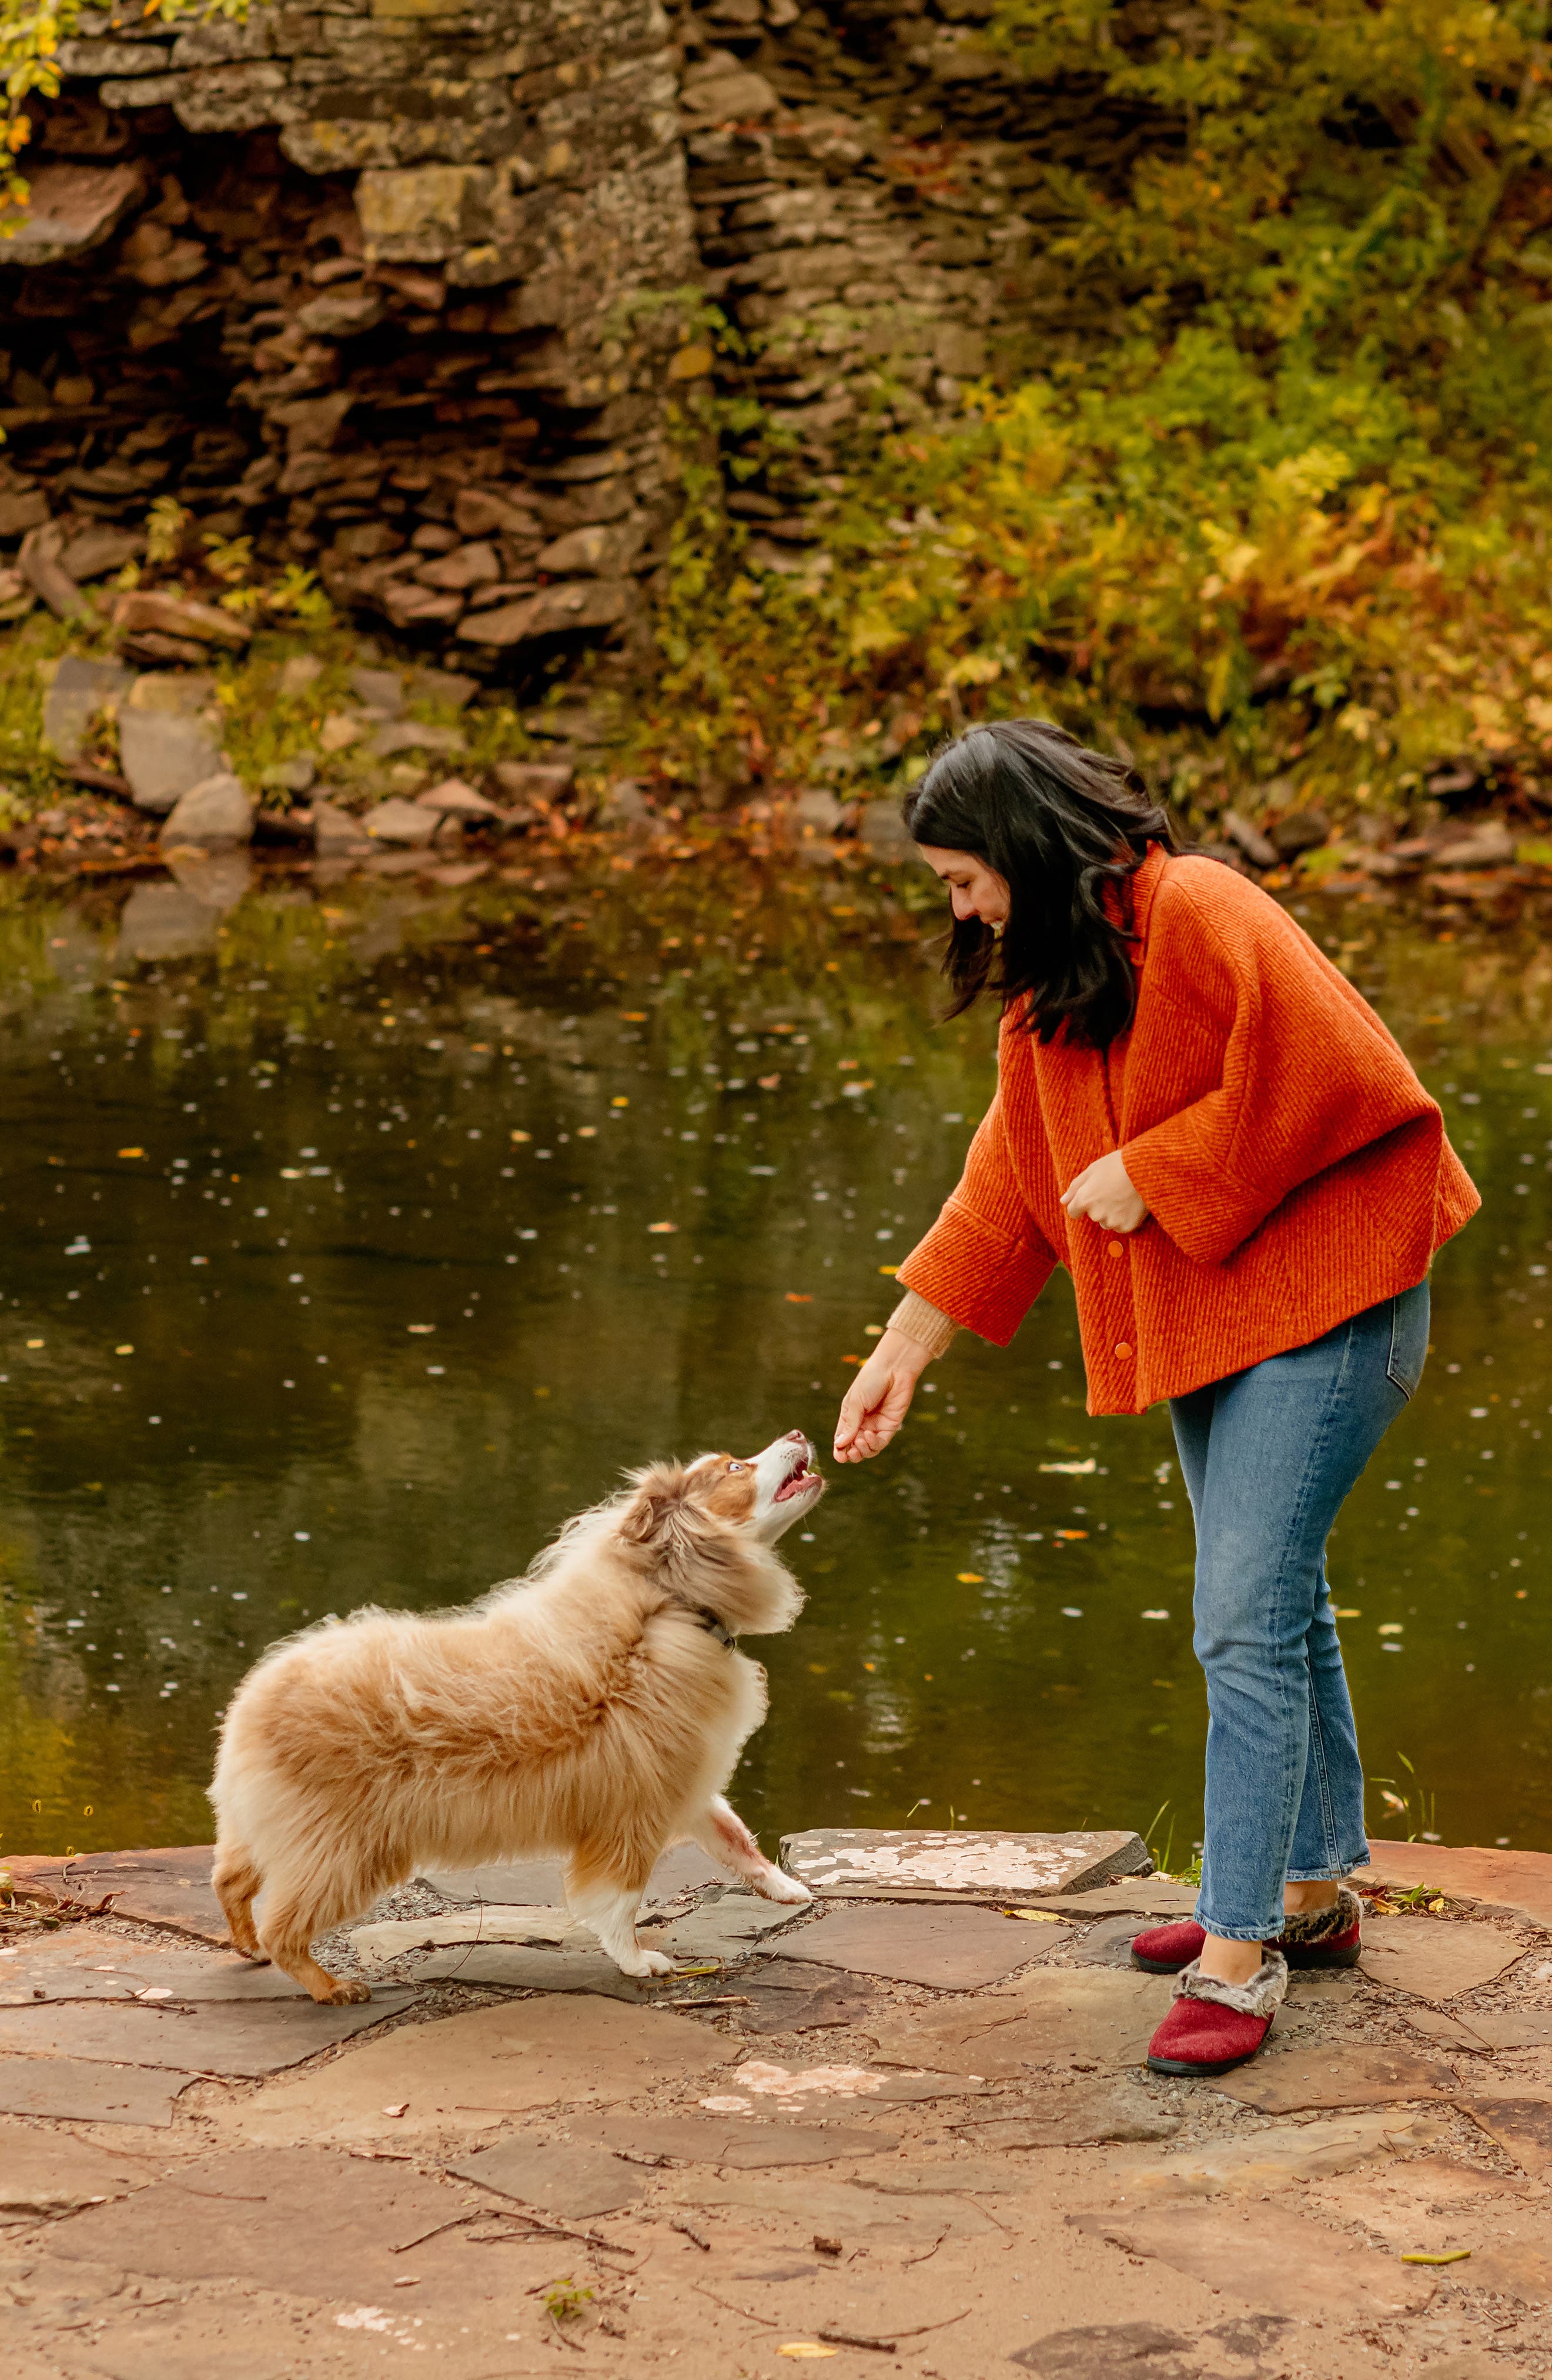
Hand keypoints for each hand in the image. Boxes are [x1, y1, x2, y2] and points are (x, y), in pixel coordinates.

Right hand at [833, 1329, 933, 1462]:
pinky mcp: (891, 1426)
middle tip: (849, 1453)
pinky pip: (880, 1442)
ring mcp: (877, 1426)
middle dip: (851, 1454)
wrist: (894, 1368)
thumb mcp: (855, 1402)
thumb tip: (840, 1445)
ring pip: (868, 1449)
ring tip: (860, 1442)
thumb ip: (850, 1424)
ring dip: (862, 1451)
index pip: (842, 1438)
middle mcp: (863, 1423)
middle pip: (855, 1447)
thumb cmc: (871, 1379)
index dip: (839, 1449)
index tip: (838, 1455)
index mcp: (850, 1416)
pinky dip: (874, 1444)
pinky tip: (869, 1435)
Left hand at [1061, 1148, 1148, 1232]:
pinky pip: (1122, 1226)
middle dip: (1100, 1206)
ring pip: (1107, 1222)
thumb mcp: (1092, 1170)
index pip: (1073, 1211)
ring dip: (1112, 1213)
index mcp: (1084, 1199)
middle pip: (1093, 1216)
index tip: (1093, 1196)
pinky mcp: (1128, 1226)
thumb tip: (1063, 1201)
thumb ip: (1075, 1187)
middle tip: (1114, 1190)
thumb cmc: (1118, 1164)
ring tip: (1124, 1196)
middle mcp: (1096, 1214)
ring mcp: (1112, 1221)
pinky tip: (1132, 1204)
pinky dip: (1126, 1218)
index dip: (1082, 1203)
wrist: (1147, 1168)